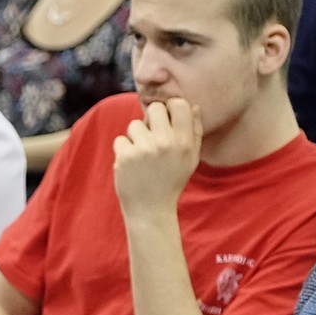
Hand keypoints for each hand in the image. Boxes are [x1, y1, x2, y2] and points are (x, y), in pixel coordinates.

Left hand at [113, 98, 202, 217]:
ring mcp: (144, 149)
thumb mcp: (190, 159)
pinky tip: (132, 165)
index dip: (170, 108)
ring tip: (142, 156)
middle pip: (154, 109)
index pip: (179, 104)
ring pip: (135, 125)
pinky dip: (123, 151)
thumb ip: (195, 132)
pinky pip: (120, 140)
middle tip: (152, 137)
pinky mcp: (125, 156)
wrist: (150, 210)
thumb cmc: (171, 181)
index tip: (167, 120)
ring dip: (136, 137)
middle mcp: (166, 143)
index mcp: (184, 142)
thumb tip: (193, 106)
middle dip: (151, 120)